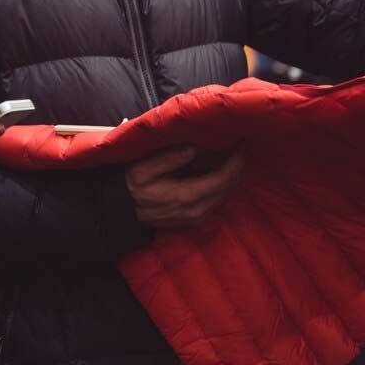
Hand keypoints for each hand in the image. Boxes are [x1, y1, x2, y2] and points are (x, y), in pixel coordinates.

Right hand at [126, 145, 244, 229]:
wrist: (122, 210)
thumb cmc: (132, 186)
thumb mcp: (143, 168)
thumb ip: (169, 158)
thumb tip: (193, 148)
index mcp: (187, 196)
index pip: (223, 178)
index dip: (236, 161)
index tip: (242, 144)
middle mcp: (197, 210)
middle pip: (229, 187)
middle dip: (238, 166)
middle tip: (240, 146)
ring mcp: (197, 217)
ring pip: (225, 195)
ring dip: (231, 175)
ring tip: (230, 155)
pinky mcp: (196, 219)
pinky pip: (217, 200)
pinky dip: (222, 185)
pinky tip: (217, 170)